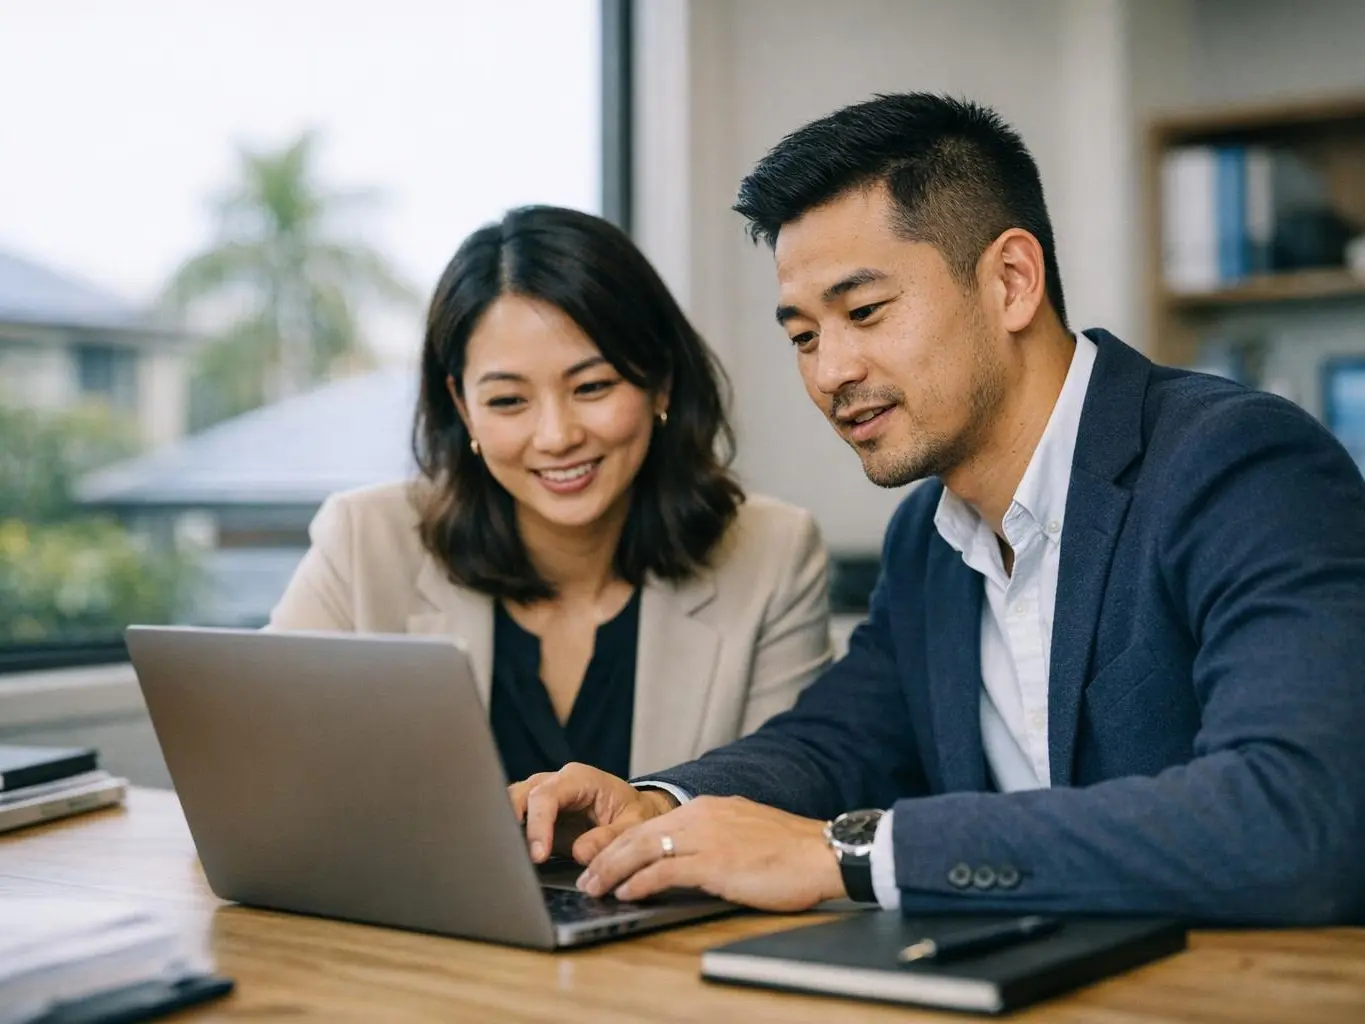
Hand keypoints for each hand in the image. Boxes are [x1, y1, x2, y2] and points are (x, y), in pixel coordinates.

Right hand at [508, 762, 677, 864]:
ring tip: (512, 858)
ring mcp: (542, 795)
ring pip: (511, 803)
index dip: (538, 825)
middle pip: (520, 794)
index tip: (539, 855)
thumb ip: (610, 838)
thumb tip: (580, 852)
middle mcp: (555, 782)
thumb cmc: (633, 814)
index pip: (546, 796)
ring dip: (508, 829)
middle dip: (512, 823)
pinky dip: (511, 836)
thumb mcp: (633, 826)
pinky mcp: (537, 814)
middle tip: (516, 856)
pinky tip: (514, 857)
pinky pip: (515, 820)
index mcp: (579, 778)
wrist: (632, 812)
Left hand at [577, 795, 844, 911]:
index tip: (602, 859)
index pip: (651, 823)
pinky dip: (641, 881)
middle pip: (639, 833)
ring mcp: (708, 838)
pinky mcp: (716, 863)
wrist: (824, 852)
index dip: (621, 842)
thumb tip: (690, 855)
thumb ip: (715, 837)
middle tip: (585, 876)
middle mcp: (702, 816)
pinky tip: (627, 892)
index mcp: (709, 808)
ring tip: (594, 887)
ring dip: (613, 869)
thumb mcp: (745, 832)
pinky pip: (666, 870)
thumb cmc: (791, 850)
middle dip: (606, 856)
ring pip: (644, 849)